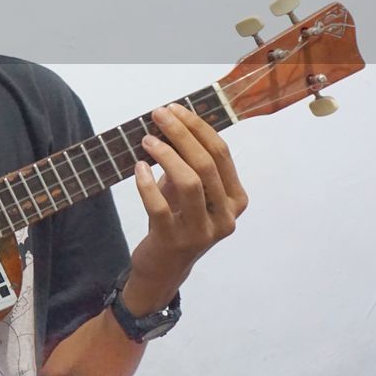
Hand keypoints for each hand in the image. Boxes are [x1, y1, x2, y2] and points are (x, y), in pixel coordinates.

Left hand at [127, 103, 248, 311]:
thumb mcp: (189, 190)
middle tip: (158, 115)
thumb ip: (188, 161)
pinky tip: (138, 168)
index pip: (221, 153)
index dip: (198, 127)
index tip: (175, 108)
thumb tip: (172, 121)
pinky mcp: (175, 241)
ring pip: (190, 183)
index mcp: (236, 198)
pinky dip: (147, 184)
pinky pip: (160, 206)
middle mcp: (226, 216)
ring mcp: (203, 232)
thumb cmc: (178, 218)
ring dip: (166, 155)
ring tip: (147, 140)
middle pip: (207, 164)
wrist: (165, 266)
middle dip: (181, 134)